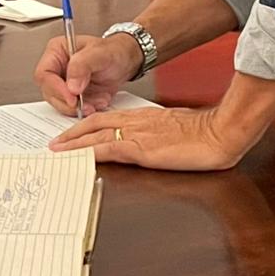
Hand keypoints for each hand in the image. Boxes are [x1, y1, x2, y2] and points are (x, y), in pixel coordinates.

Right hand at [34, 34, 142, 115]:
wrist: (126, 60)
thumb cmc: (113, 50)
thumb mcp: (99, 53)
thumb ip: (82, 65)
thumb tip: (71, 86)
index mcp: (56, 52)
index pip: (44, 74)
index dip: (55, 88)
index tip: (72, 97)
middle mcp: (57, 68)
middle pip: (49, 92)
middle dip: (68, 102)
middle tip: (85, 105)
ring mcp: (64, 83)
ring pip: (60, 103)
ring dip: (79, 108)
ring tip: (97, 102)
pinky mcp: (73, 96)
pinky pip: (73, 109)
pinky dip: (87, 110)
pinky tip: (100, 101)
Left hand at [48, 105, 248, 170]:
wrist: (219, 131)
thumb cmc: (204, 132)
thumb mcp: (175, 129)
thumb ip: (158, 133)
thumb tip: (150, 141)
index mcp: (143, 117)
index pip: (107, 118)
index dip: (87, 125)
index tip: (73, 134)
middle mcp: (136, 122)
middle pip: (95, 123)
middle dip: (72, 133)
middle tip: (55, 143)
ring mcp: (137, 134)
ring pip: (96, 134)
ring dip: (74, 142)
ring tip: (57, 150)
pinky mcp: (142, 148)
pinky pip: (109, 149)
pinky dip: (90, 152)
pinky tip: (78, 158)